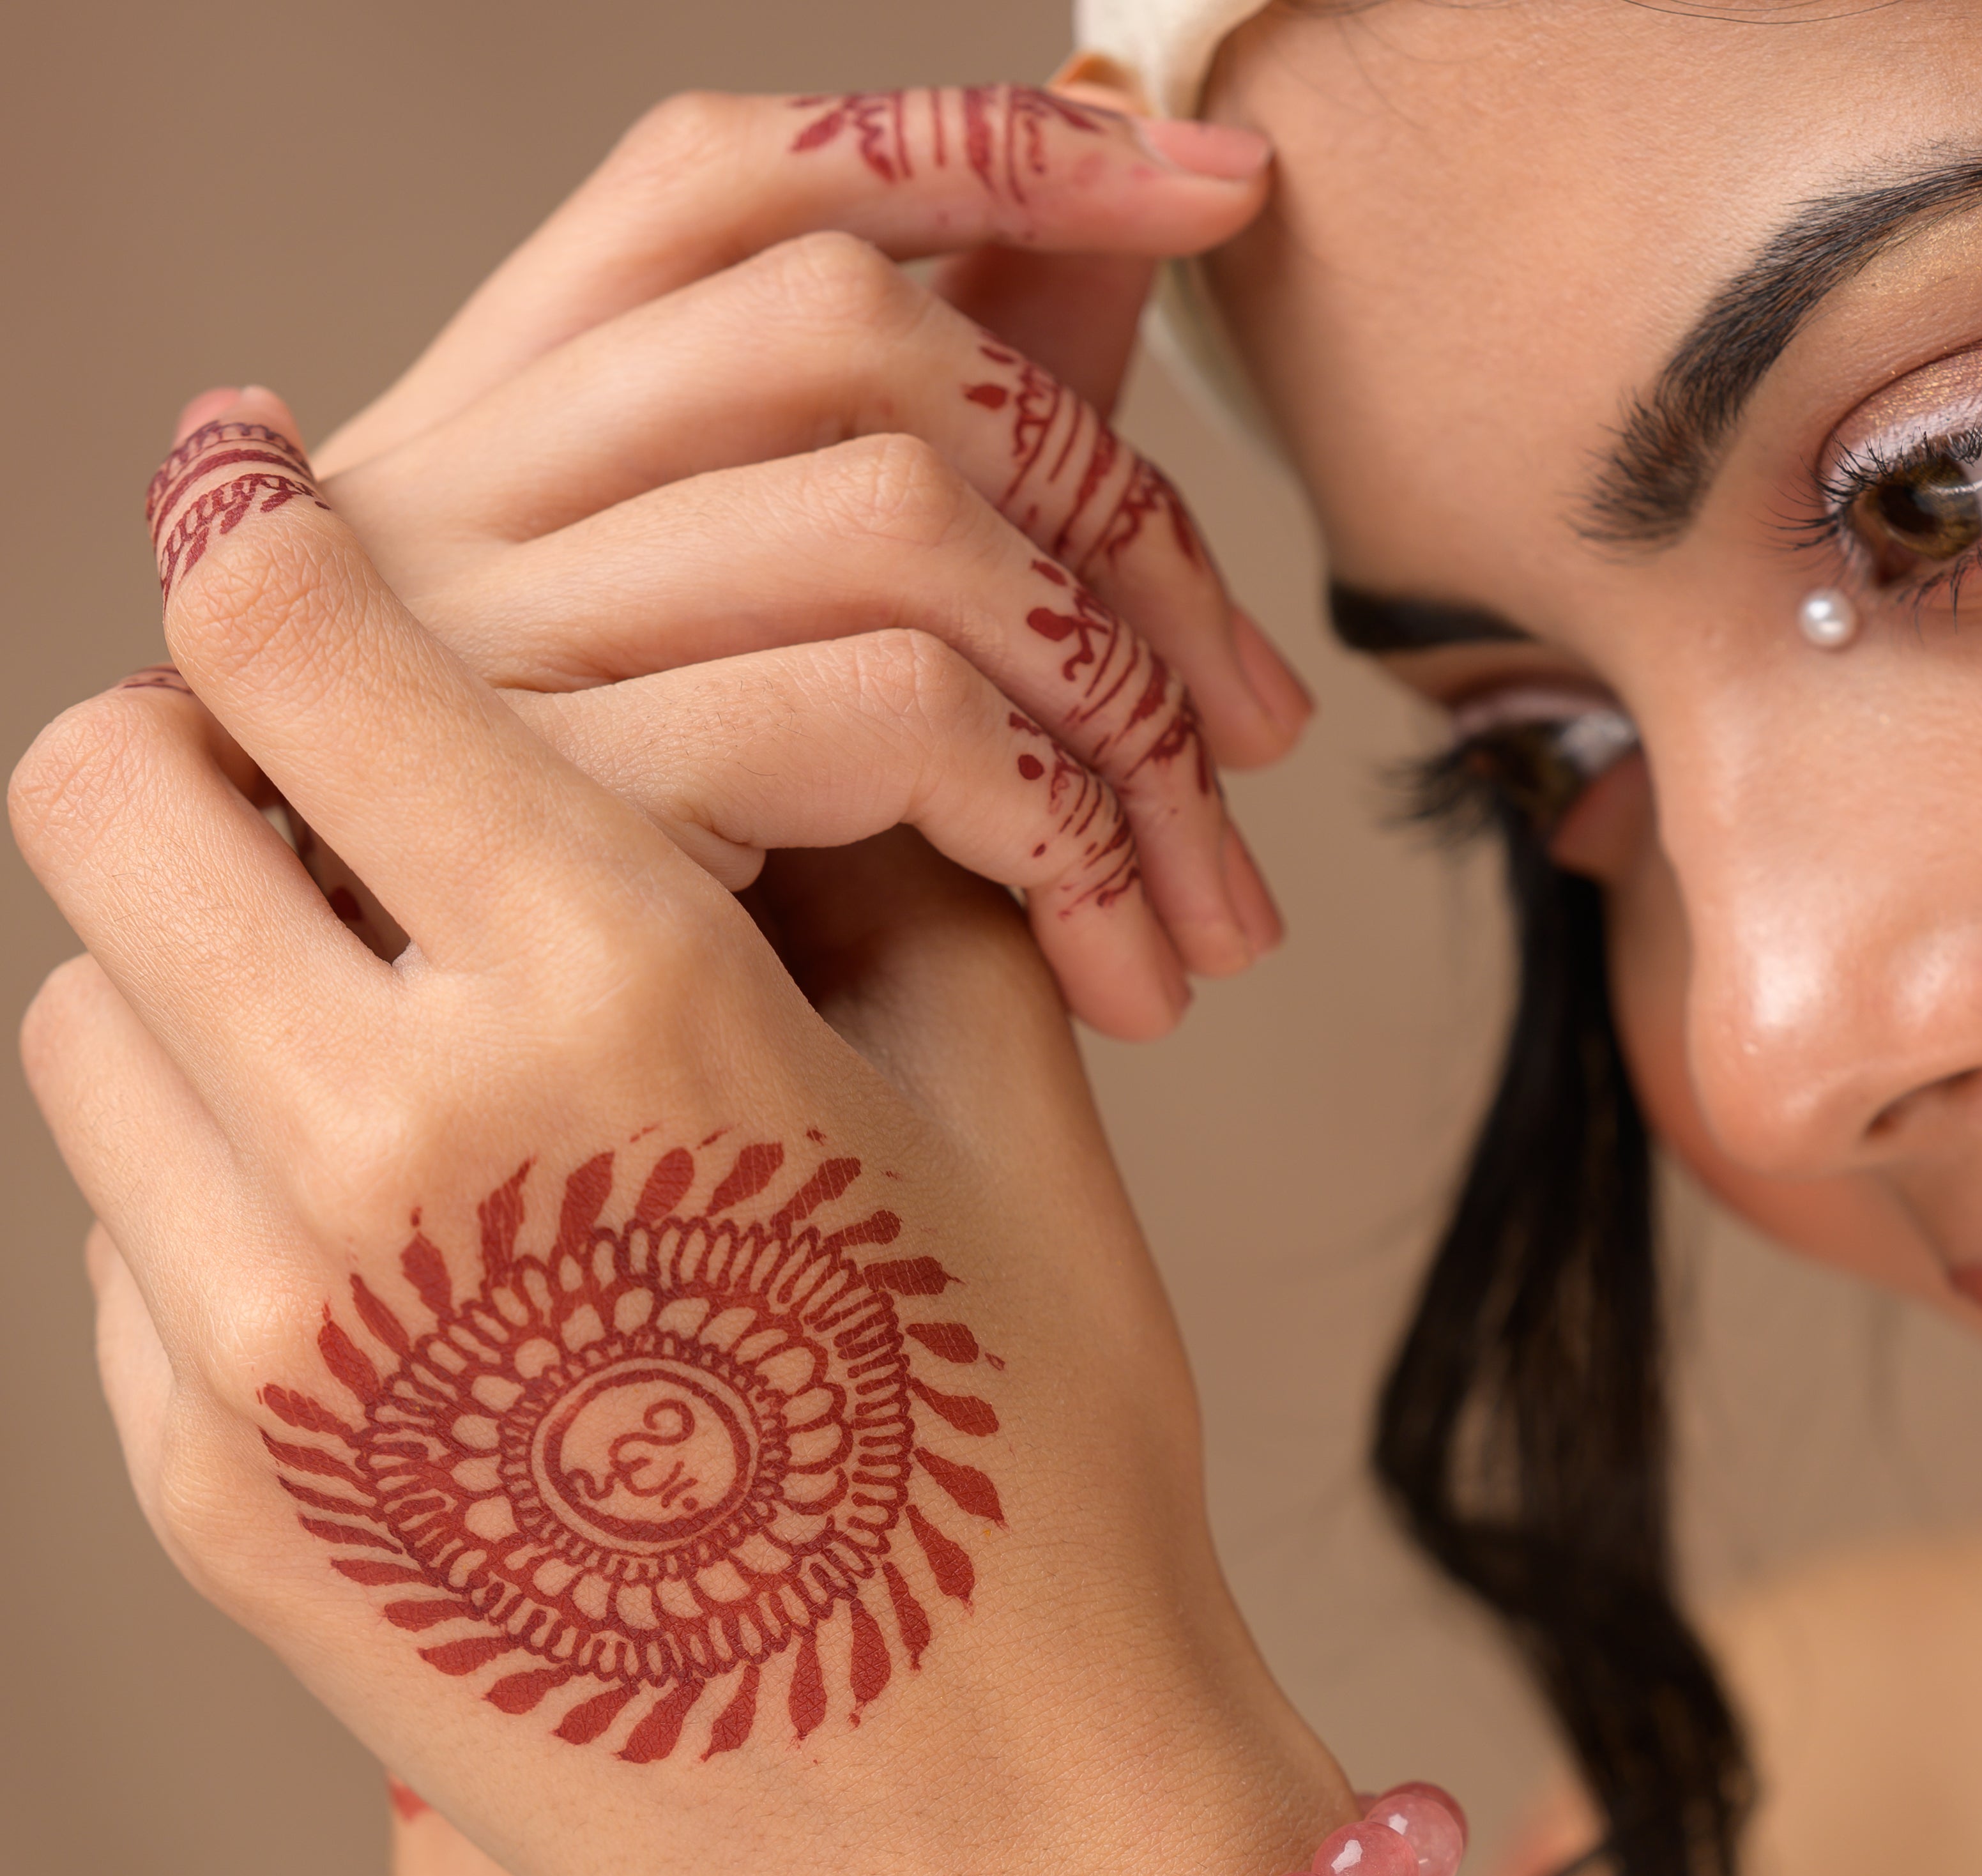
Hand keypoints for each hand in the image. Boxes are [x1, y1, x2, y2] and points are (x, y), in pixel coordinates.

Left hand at [18, 427, 1344, 1875]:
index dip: (274, 536)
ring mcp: (264, 1347)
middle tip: (343, 812)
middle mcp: (386, 1146)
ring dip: (201, 985)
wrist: (987, 1869)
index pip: (281, 626)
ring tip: (393, 1061)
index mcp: (610, 995)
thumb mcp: (1004, 1109)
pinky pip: (126, 1238)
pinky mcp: (213, 1502)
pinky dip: (220, 1194)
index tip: (287, 518)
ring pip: (83, 1017)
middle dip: (207, 758)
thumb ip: (835, 850)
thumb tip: (693, 683)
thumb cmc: (1041, 1480)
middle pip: (104, 789)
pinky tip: (413, 1271)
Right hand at [242, 85, 1309, 1039]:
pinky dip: (1060, 817)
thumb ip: (924, 499)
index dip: (981, 152)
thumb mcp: (785, 752)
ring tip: (1208, 911)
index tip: (1217, 188)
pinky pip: (892, 706)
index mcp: (469, 457)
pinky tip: (1109, 961)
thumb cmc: (655, 1039)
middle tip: (1262, 728)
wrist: (542, 1333)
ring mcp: (479, 652)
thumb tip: (1112, 245)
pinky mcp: (567, 804)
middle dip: (1126, 497)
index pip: (717, 177)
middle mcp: (434, 511)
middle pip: (851, 327)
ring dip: (1126, 698)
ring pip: (902, 506)